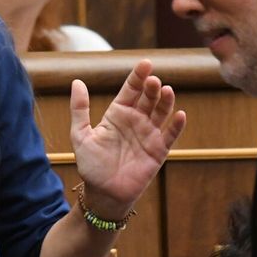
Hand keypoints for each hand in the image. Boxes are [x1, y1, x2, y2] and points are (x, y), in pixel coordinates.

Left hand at [69, 61, 184, 220]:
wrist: (103, 193)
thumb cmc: (91, 165)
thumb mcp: (80, 134)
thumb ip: (79, 109)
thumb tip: (77, 82)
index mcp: (117, 114)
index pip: (130, 90)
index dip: (138, 76)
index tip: (145, 63)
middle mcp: (135, 121)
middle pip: (148, 98)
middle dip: (151, 88)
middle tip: (153, 80)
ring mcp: (148, 134)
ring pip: (161, 112)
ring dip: (165, 101)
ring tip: (166, 90)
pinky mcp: (158, 150)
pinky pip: (170, 135)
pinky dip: (176, 125)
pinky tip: (180, 114)